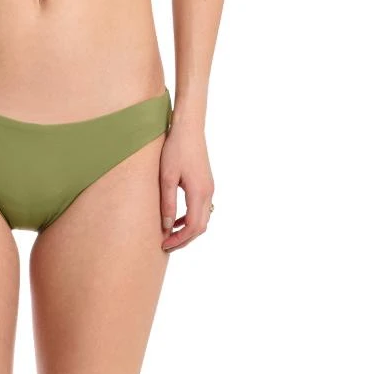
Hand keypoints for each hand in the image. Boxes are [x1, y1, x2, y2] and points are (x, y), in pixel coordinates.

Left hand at [159, 122, 213, 252]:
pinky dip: (191, 220)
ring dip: (188, 231)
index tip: (164, 245)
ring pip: (203, 220)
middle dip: (184, 240)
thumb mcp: (166, 177)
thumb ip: (167, 203)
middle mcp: (208, 192)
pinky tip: (176, 221)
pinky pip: (202, 210)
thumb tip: (167, 227)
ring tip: (170, 236)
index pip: (192, 227)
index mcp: (199, 192)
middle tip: (166, 246)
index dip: (179, 240)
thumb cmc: (175, 149)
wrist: (189, 127)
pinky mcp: (206, 184)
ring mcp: (209, 188)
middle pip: (200, 227)